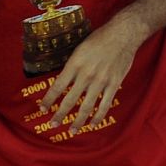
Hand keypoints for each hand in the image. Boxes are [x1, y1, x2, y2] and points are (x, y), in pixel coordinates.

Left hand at [39, 19, 142, 133]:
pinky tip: (92, 124)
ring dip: (78, 121)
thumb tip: (63, 80)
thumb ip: (72, 65)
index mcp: (75, 64)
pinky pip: (105, 105)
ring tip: (72, 131)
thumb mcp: (79, 48)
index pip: (58, 86)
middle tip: (52, 124)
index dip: (49, 99)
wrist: (123, 34)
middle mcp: (86, 75)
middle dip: (60, 114)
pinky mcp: (114, 84)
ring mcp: (101, 81)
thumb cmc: (99, 38)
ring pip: (87, 107)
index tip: (42, 108)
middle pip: (70, 100)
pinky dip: (98, 117)